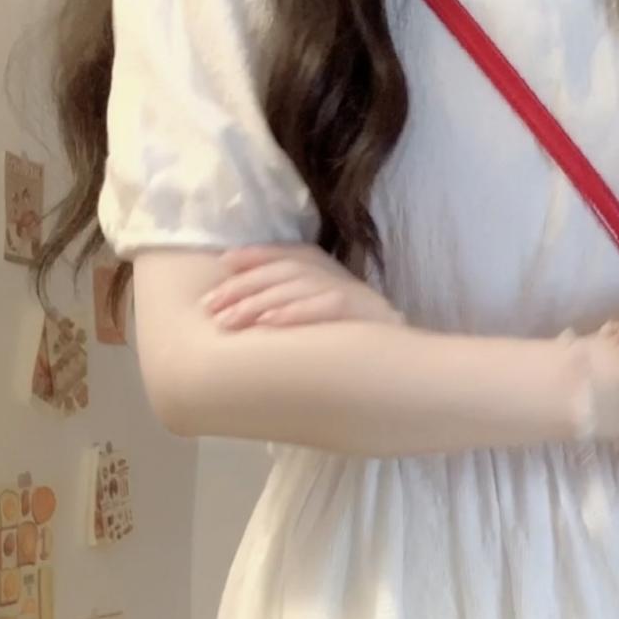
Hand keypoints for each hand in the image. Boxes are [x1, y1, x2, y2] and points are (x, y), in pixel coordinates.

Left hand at [202, 246, 403, 330]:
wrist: (405, 366)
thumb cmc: (354, 343)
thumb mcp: (319, 315)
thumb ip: (290, 301)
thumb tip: (244, 302)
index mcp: (329, 271)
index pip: (288, 253)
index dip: (254, 255)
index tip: (222, 266)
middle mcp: (339, 275)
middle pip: (285, 269)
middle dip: (244, 286)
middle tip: (212, 307)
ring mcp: (352, 292)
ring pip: (298, 284)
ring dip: (260, 301)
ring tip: (230, 319)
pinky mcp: (362, 311)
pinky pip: (325, 305)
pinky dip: (295, 312)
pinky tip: (268, 323)